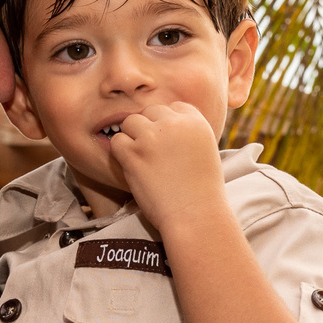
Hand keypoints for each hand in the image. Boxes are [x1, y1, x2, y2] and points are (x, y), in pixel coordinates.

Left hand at [108, 103, 228, 242]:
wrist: (196, 215)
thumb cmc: (201, 190)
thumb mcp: (204, 150)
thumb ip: (185, 133)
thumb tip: (161, 123)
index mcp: (196, 121)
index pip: (174, 107)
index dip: (167, 124)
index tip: (168, 144)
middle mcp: (174, 123)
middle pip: (150, 111)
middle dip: (148, 129)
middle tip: (153, 155)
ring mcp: (152, 136)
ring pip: (131, 123)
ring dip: (133, 139)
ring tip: (144, 162)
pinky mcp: (134, 152)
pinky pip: (118, 142)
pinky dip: (122, 154)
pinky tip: (135, 168)